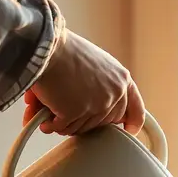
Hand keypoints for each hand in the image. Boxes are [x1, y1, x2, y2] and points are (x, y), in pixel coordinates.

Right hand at [22, 30, 145, 135]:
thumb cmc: (65, 52)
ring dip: (64, 123)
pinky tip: (42, 116)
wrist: (47, 46)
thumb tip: (93, 112)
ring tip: (49, 108)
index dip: (133, 122)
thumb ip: (103, 85)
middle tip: (67, 113)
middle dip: (85, 122)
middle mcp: (114, 93)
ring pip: (81, 128)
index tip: (130, 130)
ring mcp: (97, 104)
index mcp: (121, 79)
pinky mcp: (77, 112)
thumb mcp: (97, 65)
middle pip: (103, 123)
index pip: (135, 108)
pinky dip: (49, 124)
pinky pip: (62, 128)